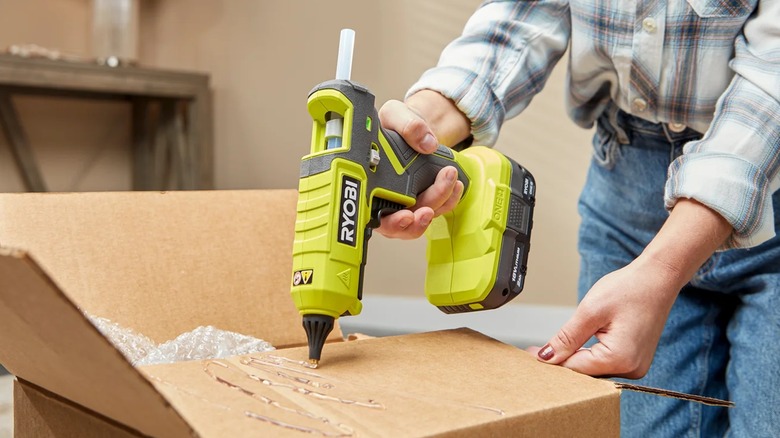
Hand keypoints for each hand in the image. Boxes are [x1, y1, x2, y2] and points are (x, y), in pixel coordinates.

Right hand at [376, 99, 463, 238]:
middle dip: (416, 222)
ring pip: (422, 218)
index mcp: (370, 184)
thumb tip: (426, 142)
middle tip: (427, 210)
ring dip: (437, 205)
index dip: (390, 223)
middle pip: (400, 224)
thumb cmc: (395, 125)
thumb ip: (406, 124)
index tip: (405, 216)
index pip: (375, 216)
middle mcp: (387, 198)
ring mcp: (407, 201)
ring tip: (449, 183)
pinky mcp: (425, 197)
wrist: (412, 125)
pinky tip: (455, 184)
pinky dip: (449, 200)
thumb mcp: (396, 114)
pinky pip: (439, 208)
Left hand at [527, 256, 679, 377]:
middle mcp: (631, 368)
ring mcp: (635, 365)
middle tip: (536, 351)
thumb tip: (547, 357)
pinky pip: (605, 362)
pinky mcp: (634, 358)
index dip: (551, 361)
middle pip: (585, 372)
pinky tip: (575, 347)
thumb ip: (567, 338)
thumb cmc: (630, 289)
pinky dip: (589, 355)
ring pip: (594, 368)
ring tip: (553, 348)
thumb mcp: (590, 311)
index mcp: (620, 359)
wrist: (657, 278)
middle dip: (561, 361)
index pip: (575, 368)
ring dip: (575, 358)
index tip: (530, 354)